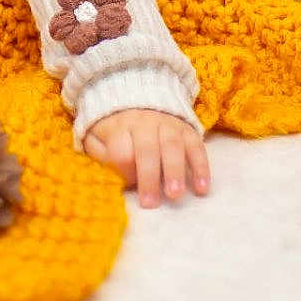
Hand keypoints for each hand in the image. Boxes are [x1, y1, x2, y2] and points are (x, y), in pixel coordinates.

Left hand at [82, 108, 209, 207]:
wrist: (138, 97)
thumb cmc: (117, 130)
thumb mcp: (98, 138)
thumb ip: (101, 155)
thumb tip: (114, 174)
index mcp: (120, 127)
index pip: (121, 150)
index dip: (125, 170)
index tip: (129, 184)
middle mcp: (144, 123)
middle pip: (147, 149)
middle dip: (149, 177)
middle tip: (151, 203)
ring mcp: (168, 124)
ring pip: (173, 146)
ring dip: (175, 171)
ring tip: (175, 195)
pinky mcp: (186, 129)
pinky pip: (196, 146)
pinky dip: (201, 168)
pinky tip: (202, 188)